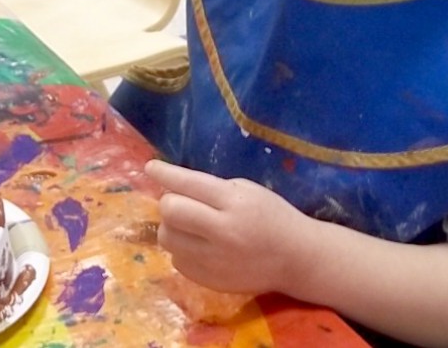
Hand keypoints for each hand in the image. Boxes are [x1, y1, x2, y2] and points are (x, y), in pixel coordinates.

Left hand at [146, 159, 309, 294]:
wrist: (296, 259)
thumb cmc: (272, 217)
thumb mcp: (248, 191)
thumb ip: (211, 189)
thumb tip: (171, 187)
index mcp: (235, 202)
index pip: (189, 184)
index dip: (165, 173)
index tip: (151, 167)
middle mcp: (223, 231)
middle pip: (170, 211)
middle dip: (170, 203)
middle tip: (181, 204)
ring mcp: (215, 259)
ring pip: (167, 237)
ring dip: (172, 227)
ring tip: (190, 227)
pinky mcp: (210, 280)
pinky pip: (177, 260)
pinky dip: (182, 249)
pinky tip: (200, 247)